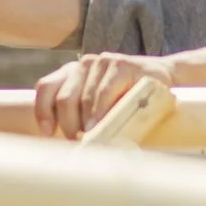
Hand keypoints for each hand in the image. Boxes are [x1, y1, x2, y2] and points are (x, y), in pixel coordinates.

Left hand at [34, 52, 174, 139]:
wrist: (162, 79)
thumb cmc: (126, 99)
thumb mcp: (98, 105)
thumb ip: (80, 114)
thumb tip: (64, 144)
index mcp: (71, 73)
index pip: (46, 88)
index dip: (43, 112)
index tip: (49, 133)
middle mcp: (83, 64)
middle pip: (64, 98)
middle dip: (68, 125)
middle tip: (77, 141)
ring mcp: (102, 62)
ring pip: (84, 99)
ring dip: (86, 123)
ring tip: (92, 137)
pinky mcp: (121, 64)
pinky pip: (104, 93)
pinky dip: (101, 112)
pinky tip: (102, 124)